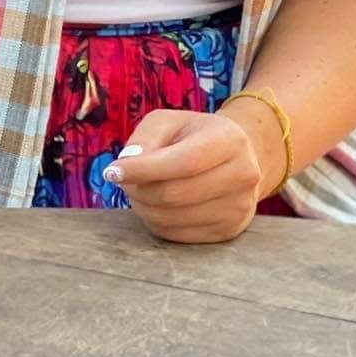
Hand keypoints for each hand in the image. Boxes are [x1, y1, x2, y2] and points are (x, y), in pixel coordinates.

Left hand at [105, 108, 264, 243]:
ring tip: (137, 189)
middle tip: (122, 179)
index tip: (112, 171)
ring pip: (174, 218)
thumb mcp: (169, 121)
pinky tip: (154, 205)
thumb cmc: (193, 136)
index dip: (145, 169)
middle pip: (176, 193)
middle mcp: (243, 175)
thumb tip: (128, 162)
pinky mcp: (230, 230)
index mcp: (229, 140)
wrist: (235, 158)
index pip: (184, 161)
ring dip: (143, 206)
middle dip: (139, 189)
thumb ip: (146, 137)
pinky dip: (156, 222)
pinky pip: (179, 235)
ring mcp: (239, 207)